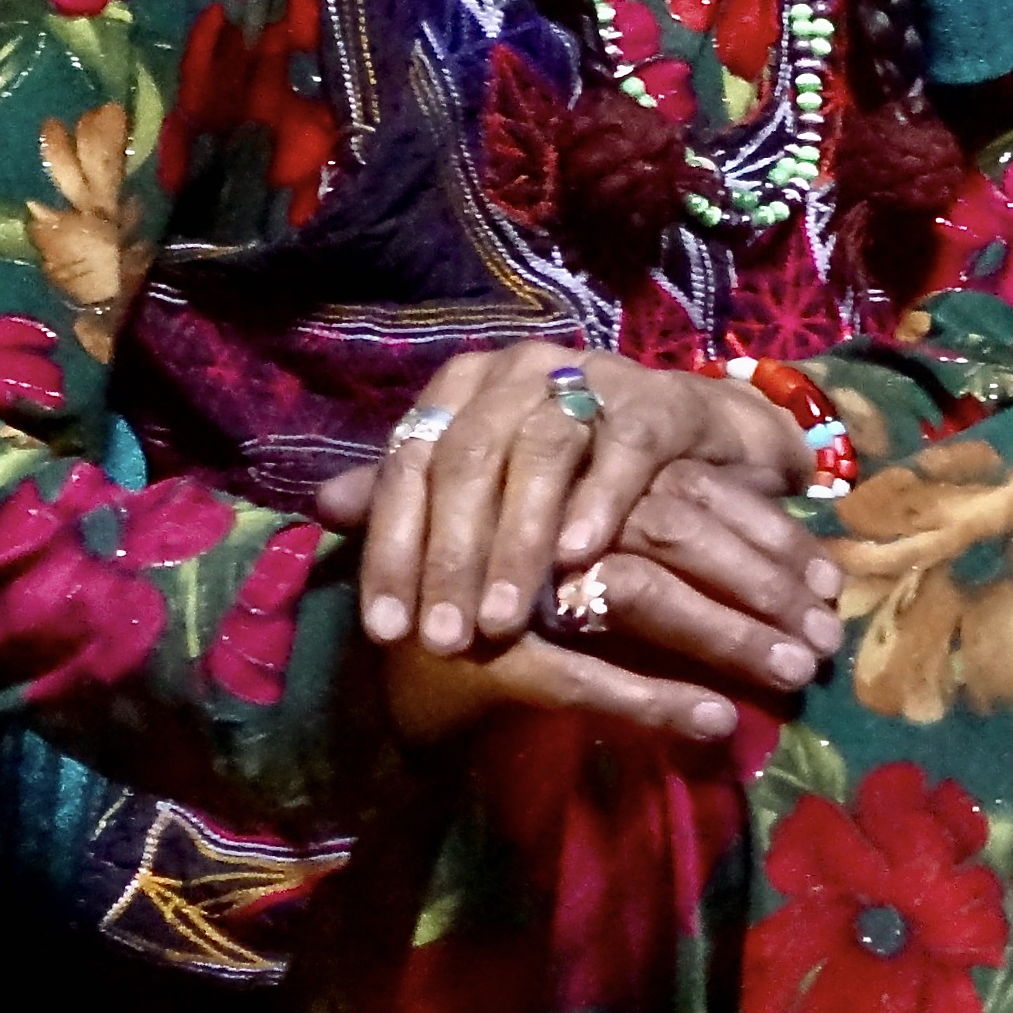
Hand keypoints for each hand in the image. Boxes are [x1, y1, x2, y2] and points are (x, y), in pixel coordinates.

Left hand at [321, 346, 809, 656]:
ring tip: (504, 620)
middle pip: (467, 461)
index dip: (393, 551)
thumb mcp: (487, 481)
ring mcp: (589, 376)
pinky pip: (620, 451)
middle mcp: (516, 371)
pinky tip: (578, 559)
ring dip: (516, 543)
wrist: (687, 435)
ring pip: (538, 455)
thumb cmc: (572, 467)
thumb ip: (414, 493)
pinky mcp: (655, 400)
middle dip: (451, 558)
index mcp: (462, 388)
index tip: (389, 632)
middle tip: (446, 640)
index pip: (409, 467)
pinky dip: (597, 503)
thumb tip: (325, 508)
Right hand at [369, 453, 844, 743]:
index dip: (766, 536)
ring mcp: (511, 585)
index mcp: (569, 472)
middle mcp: (541, 515)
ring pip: (641, 598)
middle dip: (762, 588)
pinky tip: (715, 723)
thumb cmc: (505, 599)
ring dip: (727, 640)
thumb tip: (797, 532)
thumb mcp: (585, 550)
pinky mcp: (490, 656)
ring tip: (794, 680)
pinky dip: (654, 701)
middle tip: (827, 644)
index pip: (686, 490)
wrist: (391, 674)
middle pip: (673, 534)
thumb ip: (669, 528)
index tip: (830, 584)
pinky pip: (586, 679)